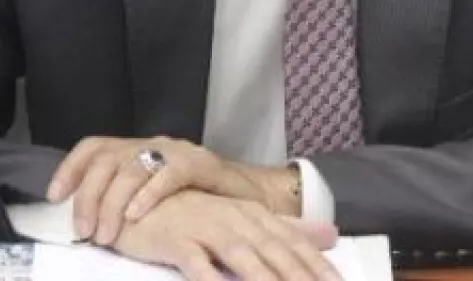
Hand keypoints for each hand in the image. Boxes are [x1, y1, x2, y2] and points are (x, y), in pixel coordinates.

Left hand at [48, 136, 299, 245]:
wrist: (249, 195)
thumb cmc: (197, 200)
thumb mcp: (153, 195)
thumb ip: (124, 197)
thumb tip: (86, 216)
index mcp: (137, 149)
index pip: (94, 147)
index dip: (70, 168)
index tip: (54, 196)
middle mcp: (153, 144)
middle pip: (107, 160)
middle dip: (89, 196)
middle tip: (85, 230)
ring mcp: (177, 151)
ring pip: (132, 168)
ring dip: (113, 203)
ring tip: (106, 234)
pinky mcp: (201, 164)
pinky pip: (169, 174)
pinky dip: (149, 195)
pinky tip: (136, 215)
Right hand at [114, 190, 339, 280]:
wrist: (141, 199)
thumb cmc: (195, 216)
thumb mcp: (246, 220)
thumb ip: (287, 229)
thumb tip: (331, 235)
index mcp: (255, 215)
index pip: (296, 244)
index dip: (320, 268)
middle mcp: (237, 218)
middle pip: (275, 251)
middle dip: (300, 277)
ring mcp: (207, 228)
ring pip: (243, 255)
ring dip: (264, 278)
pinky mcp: (178, 240)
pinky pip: (197, 262)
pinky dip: (210, 277)